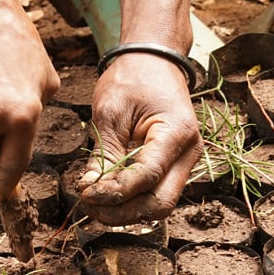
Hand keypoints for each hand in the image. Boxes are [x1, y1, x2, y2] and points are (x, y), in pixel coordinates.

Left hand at [80, 53, 202, 223]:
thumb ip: (104, 153)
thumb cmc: (133, 78)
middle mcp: (189, 153)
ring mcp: (185, 163)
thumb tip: (90, 189)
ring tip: (94, 202)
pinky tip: (107, 194)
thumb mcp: (111, 111)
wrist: (154, 62)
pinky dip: (132, 201)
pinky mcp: (174, 167)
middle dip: (123, 212)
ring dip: (127, 211)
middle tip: (89, 205)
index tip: (85, 193)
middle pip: (161, 204)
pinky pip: (155, 193)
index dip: (115, 192)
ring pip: (159, 205)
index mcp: (177, 133)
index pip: (147, 177)